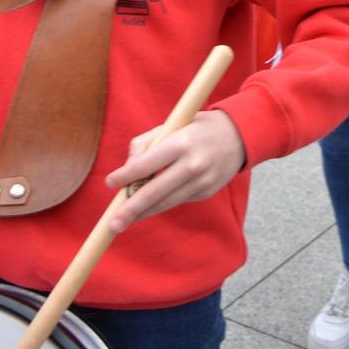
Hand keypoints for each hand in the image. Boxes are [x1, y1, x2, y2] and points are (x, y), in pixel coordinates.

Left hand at [103, 110, 247, 231]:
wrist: (239, 136)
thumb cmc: (195, 128)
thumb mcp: (170, 125)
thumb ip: (145, 144)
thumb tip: (128, 169)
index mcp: (180, 143)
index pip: (147, 164)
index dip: (126, 176)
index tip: (110, 183)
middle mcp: (192, 165)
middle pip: (155, 192)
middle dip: (132, 209)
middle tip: (114, 223)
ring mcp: (202, 182)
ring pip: (166, 202)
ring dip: (144, 213)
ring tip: (124, 222)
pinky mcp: (206, 192)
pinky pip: (178, 200)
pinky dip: (162, 203)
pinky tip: (149, 207)